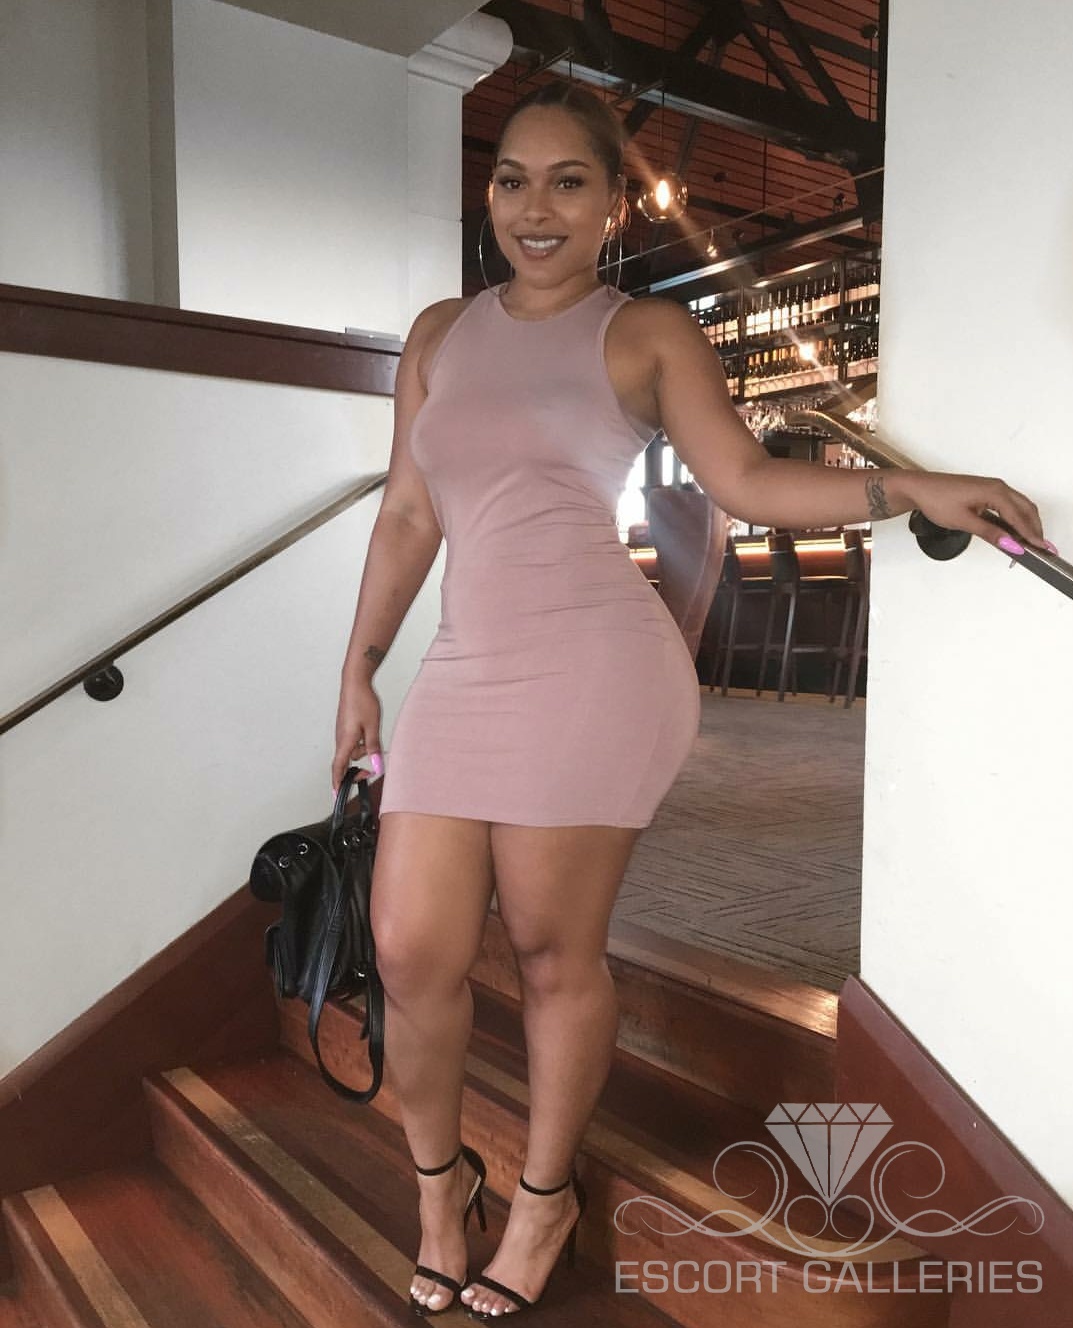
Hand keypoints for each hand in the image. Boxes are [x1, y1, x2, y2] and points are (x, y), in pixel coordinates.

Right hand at [332, 677, 382, 795]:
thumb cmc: (362, 702)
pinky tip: (370, 731)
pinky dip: (362, 742)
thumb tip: (377, 767)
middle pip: (346, 762)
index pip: (339, 768)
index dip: (337, 783)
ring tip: (375, 739)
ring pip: (352, 751)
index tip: (337, 796)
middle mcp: (340, 739)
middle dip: (357, 769)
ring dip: (363, 751)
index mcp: (345, 741)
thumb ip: (374, 748)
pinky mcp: (346, 727)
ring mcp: (342, 732)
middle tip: (372, 771)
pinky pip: (353, 741)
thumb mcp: (373, 727)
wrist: (355, 682)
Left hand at [900, 471, 1052, 554]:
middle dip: (1034, 528)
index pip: (1019, 516)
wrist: (919, 488)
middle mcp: (997, 486)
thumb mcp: (964, 521)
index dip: (1030, 534)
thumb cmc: (936, 499)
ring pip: (1020, 506)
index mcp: (994, 491)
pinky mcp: (987, 491)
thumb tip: (1009, 543)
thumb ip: (989, 533)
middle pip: (1025, 509)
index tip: (1038, 548)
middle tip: (1040, 548)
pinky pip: (1009, 504)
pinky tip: (1016, 530)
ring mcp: (993, 487)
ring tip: (1031, 542)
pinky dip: (1017, 517)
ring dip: (1027, 522)